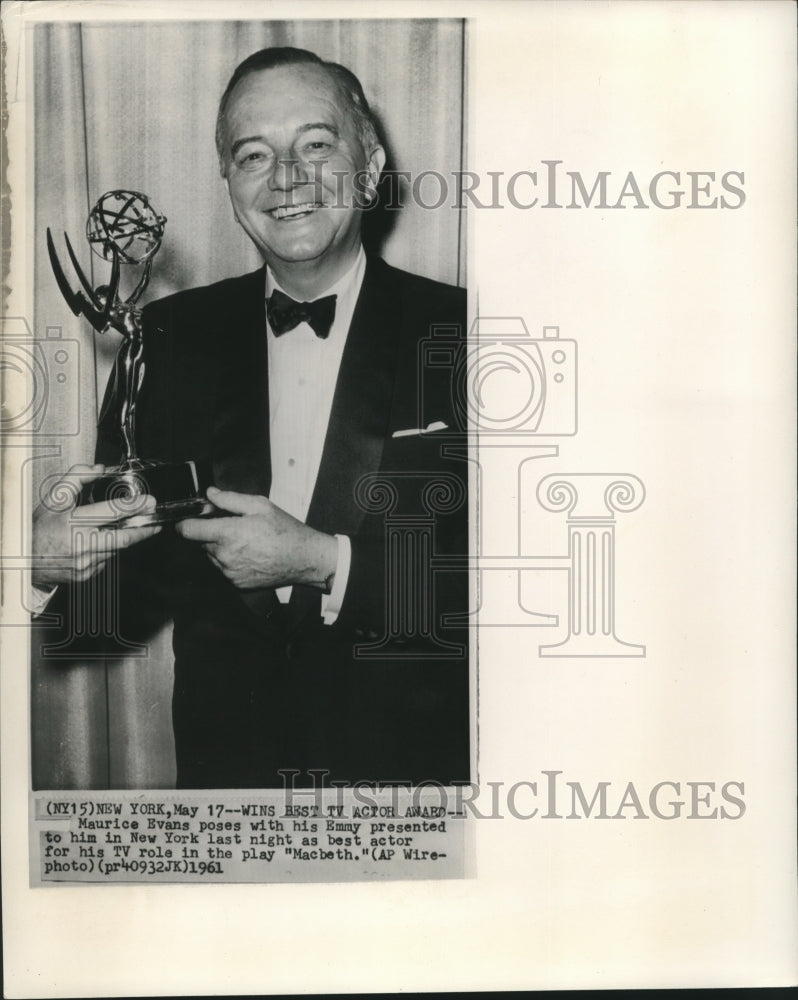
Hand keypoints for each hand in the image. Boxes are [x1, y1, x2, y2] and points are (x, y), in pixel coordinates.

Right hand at [32, 464, 161, 587]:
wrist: (25, 559)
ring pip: (115, 549)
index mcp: (73, 523)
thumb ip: (76, 478)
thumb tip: (100, 470)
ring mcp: (85, 564)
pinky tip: (98, 543)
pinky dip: (107, 550)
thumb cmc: (40, 527)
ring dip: (121, 538)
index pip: (110, 513)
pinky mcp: (87, 575)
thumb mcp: (53, 498)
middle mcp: (81, 546)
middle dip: (144, 529)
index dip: (133, 506)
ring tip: (122, 528)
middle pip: (124, 538)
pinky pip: (106, 560)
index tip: (149, 501)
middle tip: (155, 521)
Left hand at [175, 486, 337, 591]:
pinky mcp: (236, 583)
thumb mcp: (260, 505)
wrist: (304, 559)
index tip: (187, 520)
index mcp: (228, 534)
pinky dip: (231, 561)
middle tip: (233, 526)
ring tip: (246, 541)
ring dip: (221, 548)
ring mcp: (230, 572)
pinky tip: (250, 554)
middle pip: (201, 543)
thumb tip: (210, 494)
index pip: (188, 531)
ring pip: (213, 556)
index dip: (184, 523)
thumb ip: (230, 499)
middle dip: (211, 533)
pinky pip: (224, 569)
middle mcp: (225, 556)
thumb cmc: (285, 530)